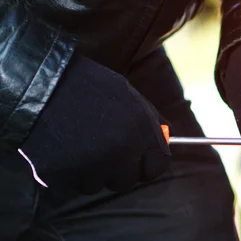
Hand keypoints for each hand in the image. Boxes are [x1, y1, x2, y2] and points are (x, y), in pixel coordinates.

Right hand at [21, 52, 170, 193]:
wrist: (43, 85)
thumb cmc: (91, 86)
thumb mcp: (131, 97)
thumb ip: (151, 122)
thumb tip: (167, 142)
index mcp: (142, 132)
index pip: (158, 167)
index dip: (147, 165)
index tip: (139, 162)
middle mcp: (121, 153)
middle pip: (127, 181)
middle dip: (117, 170)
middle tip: (102, 150)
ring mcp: (91, 167)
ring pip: (97, 185)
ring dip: (90, 172)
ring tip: (78, 143)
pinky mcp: (62, 177)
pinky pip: (71, 184)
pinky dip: (67, 172)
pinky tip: (61, 148)